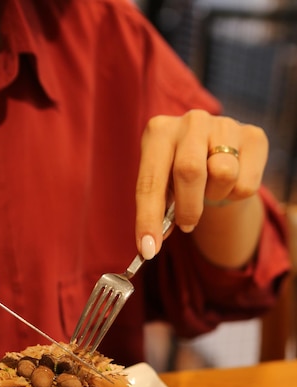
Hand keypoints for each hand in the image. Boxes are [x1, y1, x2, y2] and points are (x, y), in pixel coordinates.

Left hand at [135, 110, 267, 263]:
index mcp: (159, 132)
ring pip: (223, 174)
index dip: (148, 218)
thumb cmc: (180, 176)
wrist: (217, 154)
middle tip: (186, 225)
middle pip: (190, 171)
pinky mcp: (253, 136)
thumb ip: (157, 210)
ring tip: (210, 190)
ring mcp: (224, 124)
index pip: (150, 180)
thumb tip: (151, 244)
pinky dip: (236, 195)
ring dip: (215, 196)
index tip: (148, 249)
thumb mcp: (163, 186)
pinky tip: (230, 183)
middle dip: (188, 208)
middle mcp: (191, 121)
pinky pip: (246, 183)